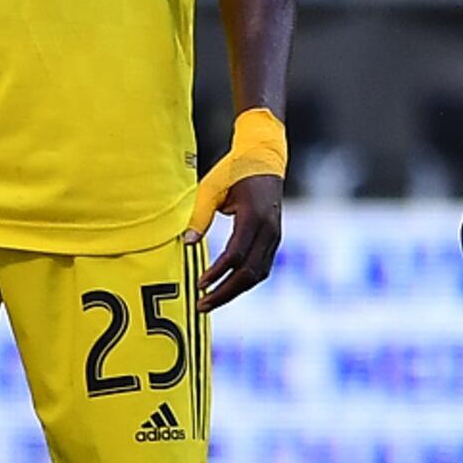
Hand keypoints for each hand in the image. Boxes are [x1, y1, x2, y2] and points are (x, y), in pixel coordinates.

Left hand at [192, 173, 284, 310]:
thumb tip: (188, 242)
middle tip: (202, 304)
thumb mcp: (212, 188)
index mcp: (254, 216)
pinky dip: (244, 280)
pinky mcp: (274, 238)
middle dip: (225, 292)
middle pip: (249, 272)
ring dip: (234, 290)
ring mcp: (275, 235)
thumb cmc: (235, 171)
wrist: (265, 157)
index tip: (200, 285)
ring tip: (210, 301)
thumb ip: (200, 215)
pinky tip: (226, 287)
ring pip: (258, 274)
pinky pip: (261, 267)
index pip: (236, 255)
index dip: (218, 273)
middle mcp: (269, 229)